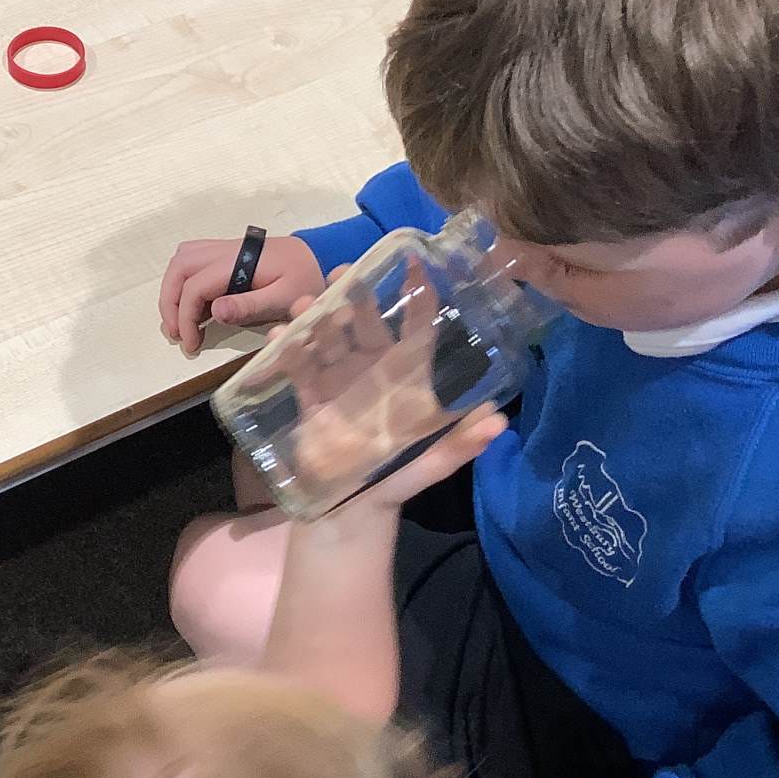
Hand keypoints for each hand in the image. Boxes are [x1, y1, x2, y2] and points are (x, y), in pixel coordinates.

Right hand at [159, 233, 324, 354]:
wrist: (320, 255)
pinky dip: (183, 281)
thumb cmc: (305, 279)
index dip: (185, 317)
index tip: (191, 344)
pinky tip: (194, 305)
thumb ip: (249, 305)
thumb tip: (213, 311)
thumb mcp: (284, 298)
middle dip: (170, 302)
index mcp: (237, 261)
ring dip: (173, 289)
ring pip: (182, 260)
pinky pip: (193, 259)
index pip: (194, 286)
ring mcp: (224, 248)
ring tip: (179, 321)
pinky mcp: (227, 253)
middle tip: (176, 333)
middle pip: (179, 268)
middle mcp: (224, 250)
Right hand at [277, 266, 505, 510]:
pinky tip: (279, 336)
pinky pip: (297, 366)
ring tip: (307, 304)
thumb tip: (499, 421)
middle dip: (354, 294)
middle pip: (365, 321)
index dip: (417, 295)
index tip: (413, 264)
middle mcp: (372, 369)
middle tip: (344, 272)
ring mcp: (338, 380)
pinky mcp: (309, 396)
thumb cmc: (395, 481)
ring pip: (328, 336)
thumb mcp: (430, 465)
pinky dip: (288, 349)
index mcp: (406, 377)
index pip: (416, 328)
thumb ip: (460, 444)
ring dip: (317, 315)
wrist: (348, 513)